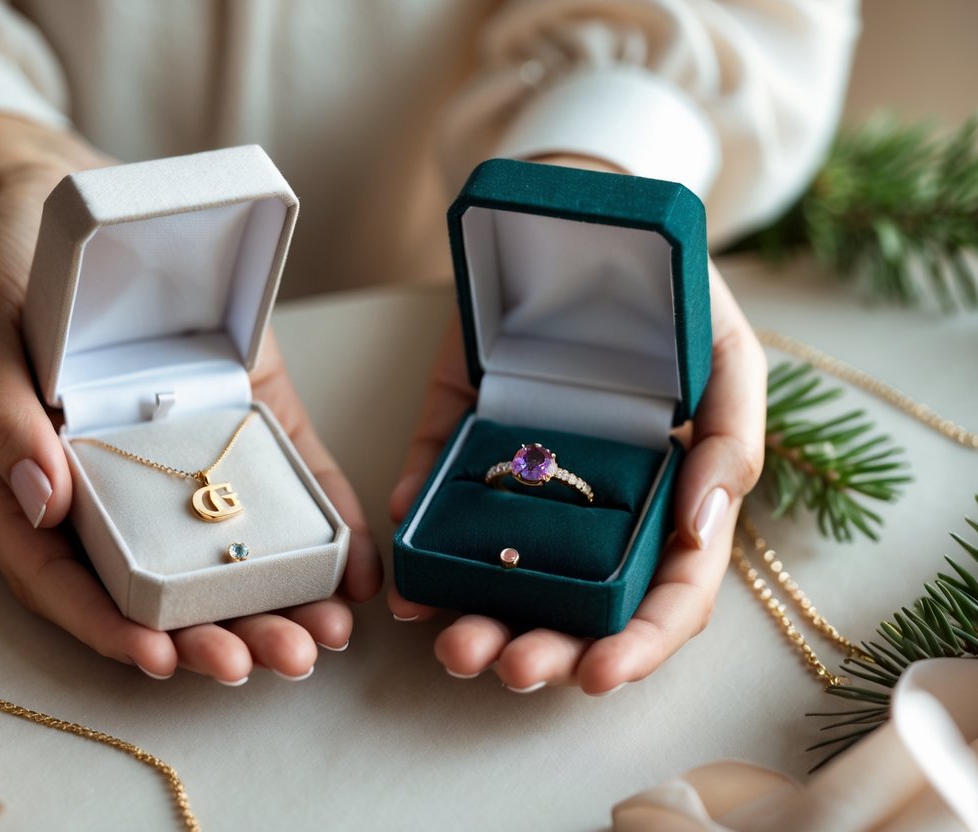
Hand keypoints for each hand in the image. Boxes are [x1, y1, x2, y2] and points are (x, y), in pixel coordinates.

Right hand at [0, 116, 380, 682]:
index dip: (109, 627)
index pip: (66, 579)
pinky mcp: (246, 419)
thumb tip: (42, 500)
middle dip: (213, 633)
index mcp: (39, 484)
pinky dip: (325, 528)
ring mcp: (185, 457)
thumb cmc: (12, 271)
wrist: (76, 208)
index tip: (160, 658)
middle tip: (270, 663)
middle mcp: (115, 487)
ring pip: (226, 548)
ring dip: (275, 601)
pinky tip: (357, 569)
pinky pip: (287, 479)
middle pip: (157, 584)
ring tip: (322, 638)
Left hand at [386, 156, 764, 693]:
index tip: (597, 675)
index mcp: (666, 497)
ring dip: (475, 616)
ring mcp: (523, 476)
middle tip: (499, 665)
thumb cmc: (672, 292)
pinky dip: (418, 541)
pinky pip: (437, 496)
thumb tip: (704, 531)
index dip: (638, 646)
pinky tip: (404, 577)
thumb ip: (730, 443)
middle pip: (573, 604)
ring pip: (501, 570)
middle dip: (540, 648)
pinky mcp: (460, 436)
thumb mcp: (728, 358)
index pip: (663, 595)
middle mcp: (593, 503)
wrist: (586, 214)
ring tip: (451, 642)